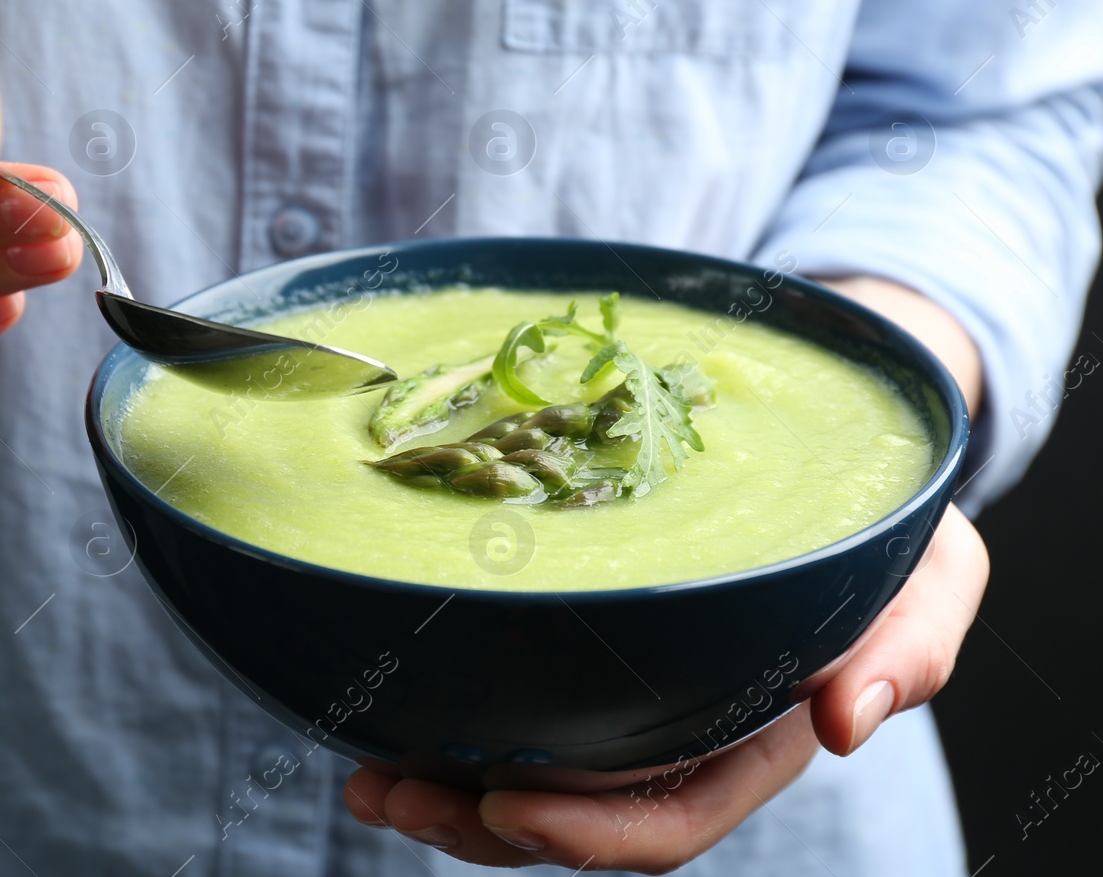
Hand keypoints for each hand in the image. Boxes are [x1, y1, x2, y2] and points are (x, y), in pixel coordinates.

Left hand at [342, 276, 989, 871]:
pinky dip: (439, 729)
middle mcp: (675, 738)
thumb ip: (909, 644)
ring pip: (524, 784)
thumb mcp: (928, 571)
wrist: (832, 460)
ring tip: (365, 783)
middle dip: (478, 827)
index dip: (589, 833)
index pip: (669, 821)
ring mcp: (620, 705)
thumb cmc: (881, 526)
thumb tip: (850, 723)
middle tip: (390, 798)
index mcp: (754, 741)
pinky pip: (504, 714)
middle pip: (572, 820)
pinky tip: (376, 725)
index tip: (505, 804)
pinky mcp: (575, 659)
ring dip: (440, 797)